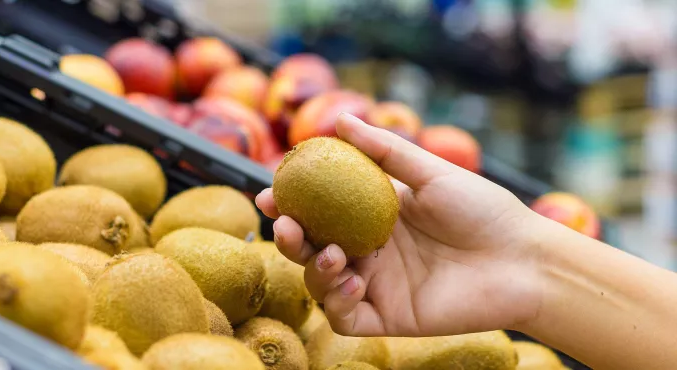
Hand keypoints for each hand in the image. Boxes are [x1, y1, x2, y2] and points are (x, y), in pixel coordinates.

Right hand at [256, 113, 543, 337]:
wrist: (523, 259)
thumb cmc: (483, 209)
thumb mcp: (431, 173)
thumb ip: (384, 150)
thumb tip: (340, 119)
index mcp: (374, 214)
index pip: (320, 210)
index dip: (290, 202)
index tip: (270, 191)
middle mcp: (369, 249)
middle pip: (312, 247)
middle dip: (290, 237)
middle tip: (286, 224)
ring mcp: (377, 285)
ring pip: (321, 283)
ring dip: (315, 268)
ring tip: (334, 254)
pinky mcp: (389, 317)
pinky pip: (345, 317)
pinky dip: (338, 303)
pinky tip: (355, 284)